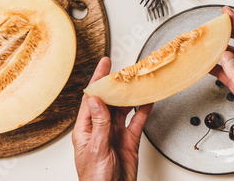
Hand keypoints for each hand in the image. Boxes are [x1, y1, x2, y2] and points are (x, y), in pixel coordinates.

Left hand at [72, 57, 152, 180]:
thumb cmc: (95, 180)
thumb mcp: (96, 149)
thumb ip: (99, 124)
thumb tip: (96, 100)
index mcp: (86, 130)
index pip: (91, 99)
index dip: (97, 80)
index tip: (104, 64)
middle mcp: (100, 129)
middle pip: (109, 101)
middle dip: (116, 85)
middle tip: (126, 70)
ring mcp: (115, 135)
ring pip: (124, 109)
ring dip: (131, 96)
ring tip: (138, 83)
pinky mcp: (129, 141)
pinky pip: (137, 122)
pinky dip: (143, 111)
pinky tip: (147, 101)